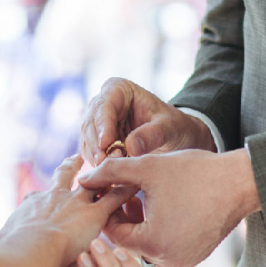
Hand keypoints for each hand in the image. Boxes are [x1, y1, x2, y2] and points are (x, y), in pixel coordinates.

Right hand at [0, 155, 137, 266]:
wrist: (31, 248)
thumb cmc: (13, 249)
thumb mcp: (1, 239)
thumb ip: (1, 238)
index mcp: (32, 204)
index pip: (38, 197)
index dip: (43, 196)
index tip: (47, 192)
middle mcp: (55, 197)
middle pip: (64, 176)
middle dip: (71, 167)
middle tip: (78, 157)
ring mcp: (76, 203)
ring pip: (95, 182)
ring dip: (106, 173)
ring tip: (115, 163)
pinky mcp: (94, 215)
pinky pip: (114, 199)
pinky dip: (125, 191)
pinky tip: (135, 185)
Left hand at [78, 148, 260, 266]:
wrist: (240, 182)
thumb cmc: (194, 173)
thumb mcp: (146, 168)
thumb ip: (110, 173)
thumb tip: (82, 178)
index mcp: (152, 243)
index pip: (113, 233)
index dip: (107, 210)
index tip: (107, 191)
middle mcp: (168, 260)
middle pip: (129, 241)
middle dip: (123, 216)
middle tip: (124, 191)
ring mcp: (183, 261)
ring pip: (147, 243)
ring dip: (140, 222)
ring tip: (143, 194)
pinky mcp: (195, 256)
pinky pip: (166, 245)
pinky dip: (158, 228)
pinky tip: (161, 204)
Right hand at [80, 77, 215, 165]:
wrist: (177, 140)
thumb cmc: (175, 128)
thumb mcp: (170, 128)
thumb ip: (153, 134)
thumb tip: (131, 147)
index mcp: (118, 89)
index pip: (104, 105)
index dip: (103, 125)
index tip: (106, 144)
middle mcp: (103, 104)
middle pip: (90, 124)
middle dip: (97, 145)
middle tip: (106, 164)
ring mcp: (97, 124)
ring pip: (87, 141)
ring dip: (97, 158)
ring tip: (113, 172)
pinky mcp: (97, 143)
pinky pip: (91, 155)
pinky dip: (98, 167)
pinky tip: (109, 177)